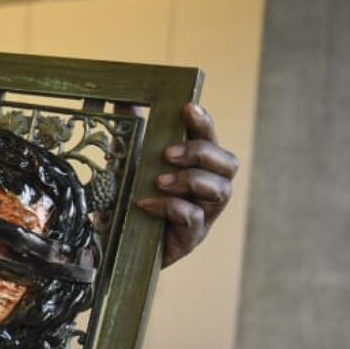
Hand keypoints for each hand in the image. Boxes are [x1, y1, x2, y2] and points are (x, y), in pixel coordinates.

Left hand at [135, 102, 238, 266]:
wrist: (120, 248)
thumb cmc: (132, 202)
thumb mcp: (129, 166)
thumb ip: (131, 136)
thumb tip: (126, 100)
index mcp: (199, 168)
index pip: (211, 140)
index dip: (204, 123)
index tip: (187, 108)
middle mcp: (209, 190)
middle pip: (229, 163)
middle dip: (201, 153)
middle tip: (168, 154)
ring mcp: (205, 215)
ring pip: (220, 190)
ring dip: (190, 180)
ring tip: (159, 181)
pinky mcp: (192, 238)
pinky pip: (194, 217)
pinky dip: (170, 207)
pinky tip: (145, 204)